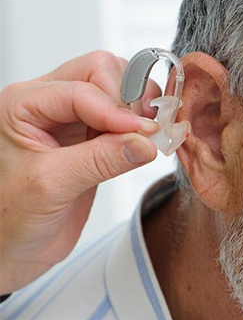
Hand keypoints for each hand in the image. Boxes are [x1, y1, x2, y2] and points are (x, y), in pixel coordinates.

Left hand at [0, 50, 162, 294]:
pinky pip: (123, 119)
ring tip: (151, 136)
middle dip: (129, 97)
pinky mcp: (92, 140)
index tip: (144, 132)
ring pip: (116, 89)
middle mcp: (48, 104)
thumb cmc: (13, 217)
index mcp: (23, 105)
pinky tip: (148, 144)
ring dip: (139, 108)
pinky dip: (142, 126)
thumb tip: (145, 142)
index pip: (81, 88)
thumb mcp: (53, 186)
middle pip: (100, 71)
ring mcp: (72, 121)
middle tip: (148, 130)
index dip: (116, 108)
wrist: (16, 247)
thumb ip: (100, 160)